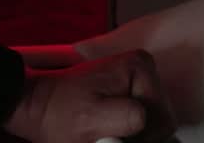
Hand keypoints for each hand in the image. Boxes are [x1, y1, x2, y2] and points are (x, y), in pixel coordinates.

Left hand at [3, 50, 173, 142]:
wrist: (39, 106)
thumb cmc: (59, 112)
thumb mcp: (95, 119)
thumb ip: (130, 117)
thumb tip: (150, 121)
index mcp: (139, 69)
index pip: (163, 120)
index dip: (142, 139)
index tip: (114, 138)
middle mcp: (142, 68)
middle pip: (160, 120)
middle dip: (137, 135)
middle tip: (107, 136)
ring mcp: (136, 78)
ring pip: (152, 122)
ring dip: (131, 134)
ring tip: (104, 132)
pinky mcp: (129, 89)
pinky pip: (141, 119)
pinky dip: (126, 129)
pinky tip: (107, 128)